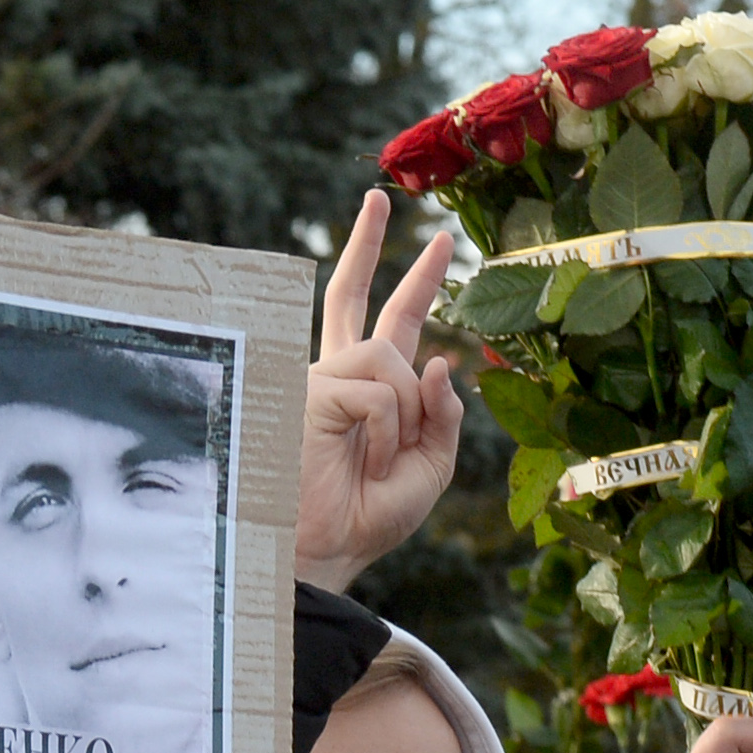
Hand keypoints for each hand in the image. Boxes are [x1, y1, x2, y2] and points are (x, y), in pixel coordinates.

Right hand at [296, 190, 461, 592]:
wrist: (325, 553)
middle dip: (367, 246)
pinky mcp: (310, 392)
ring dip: (408, 416)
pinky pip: (379, 392)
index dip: (419, 283)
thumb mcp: (431, 467)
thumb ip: (442, 416)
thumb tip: (440, 360)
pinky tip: (368, 463)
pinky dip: (390, 433)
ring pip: (392, 358)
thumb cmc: (367, 518)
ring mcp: (319, 380)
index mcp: (368, 391)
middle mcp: (338, 377)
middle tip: (378, 199)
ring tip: (384, 463)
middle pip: (352, 298)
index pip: (394, 323)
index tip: (440, 242)